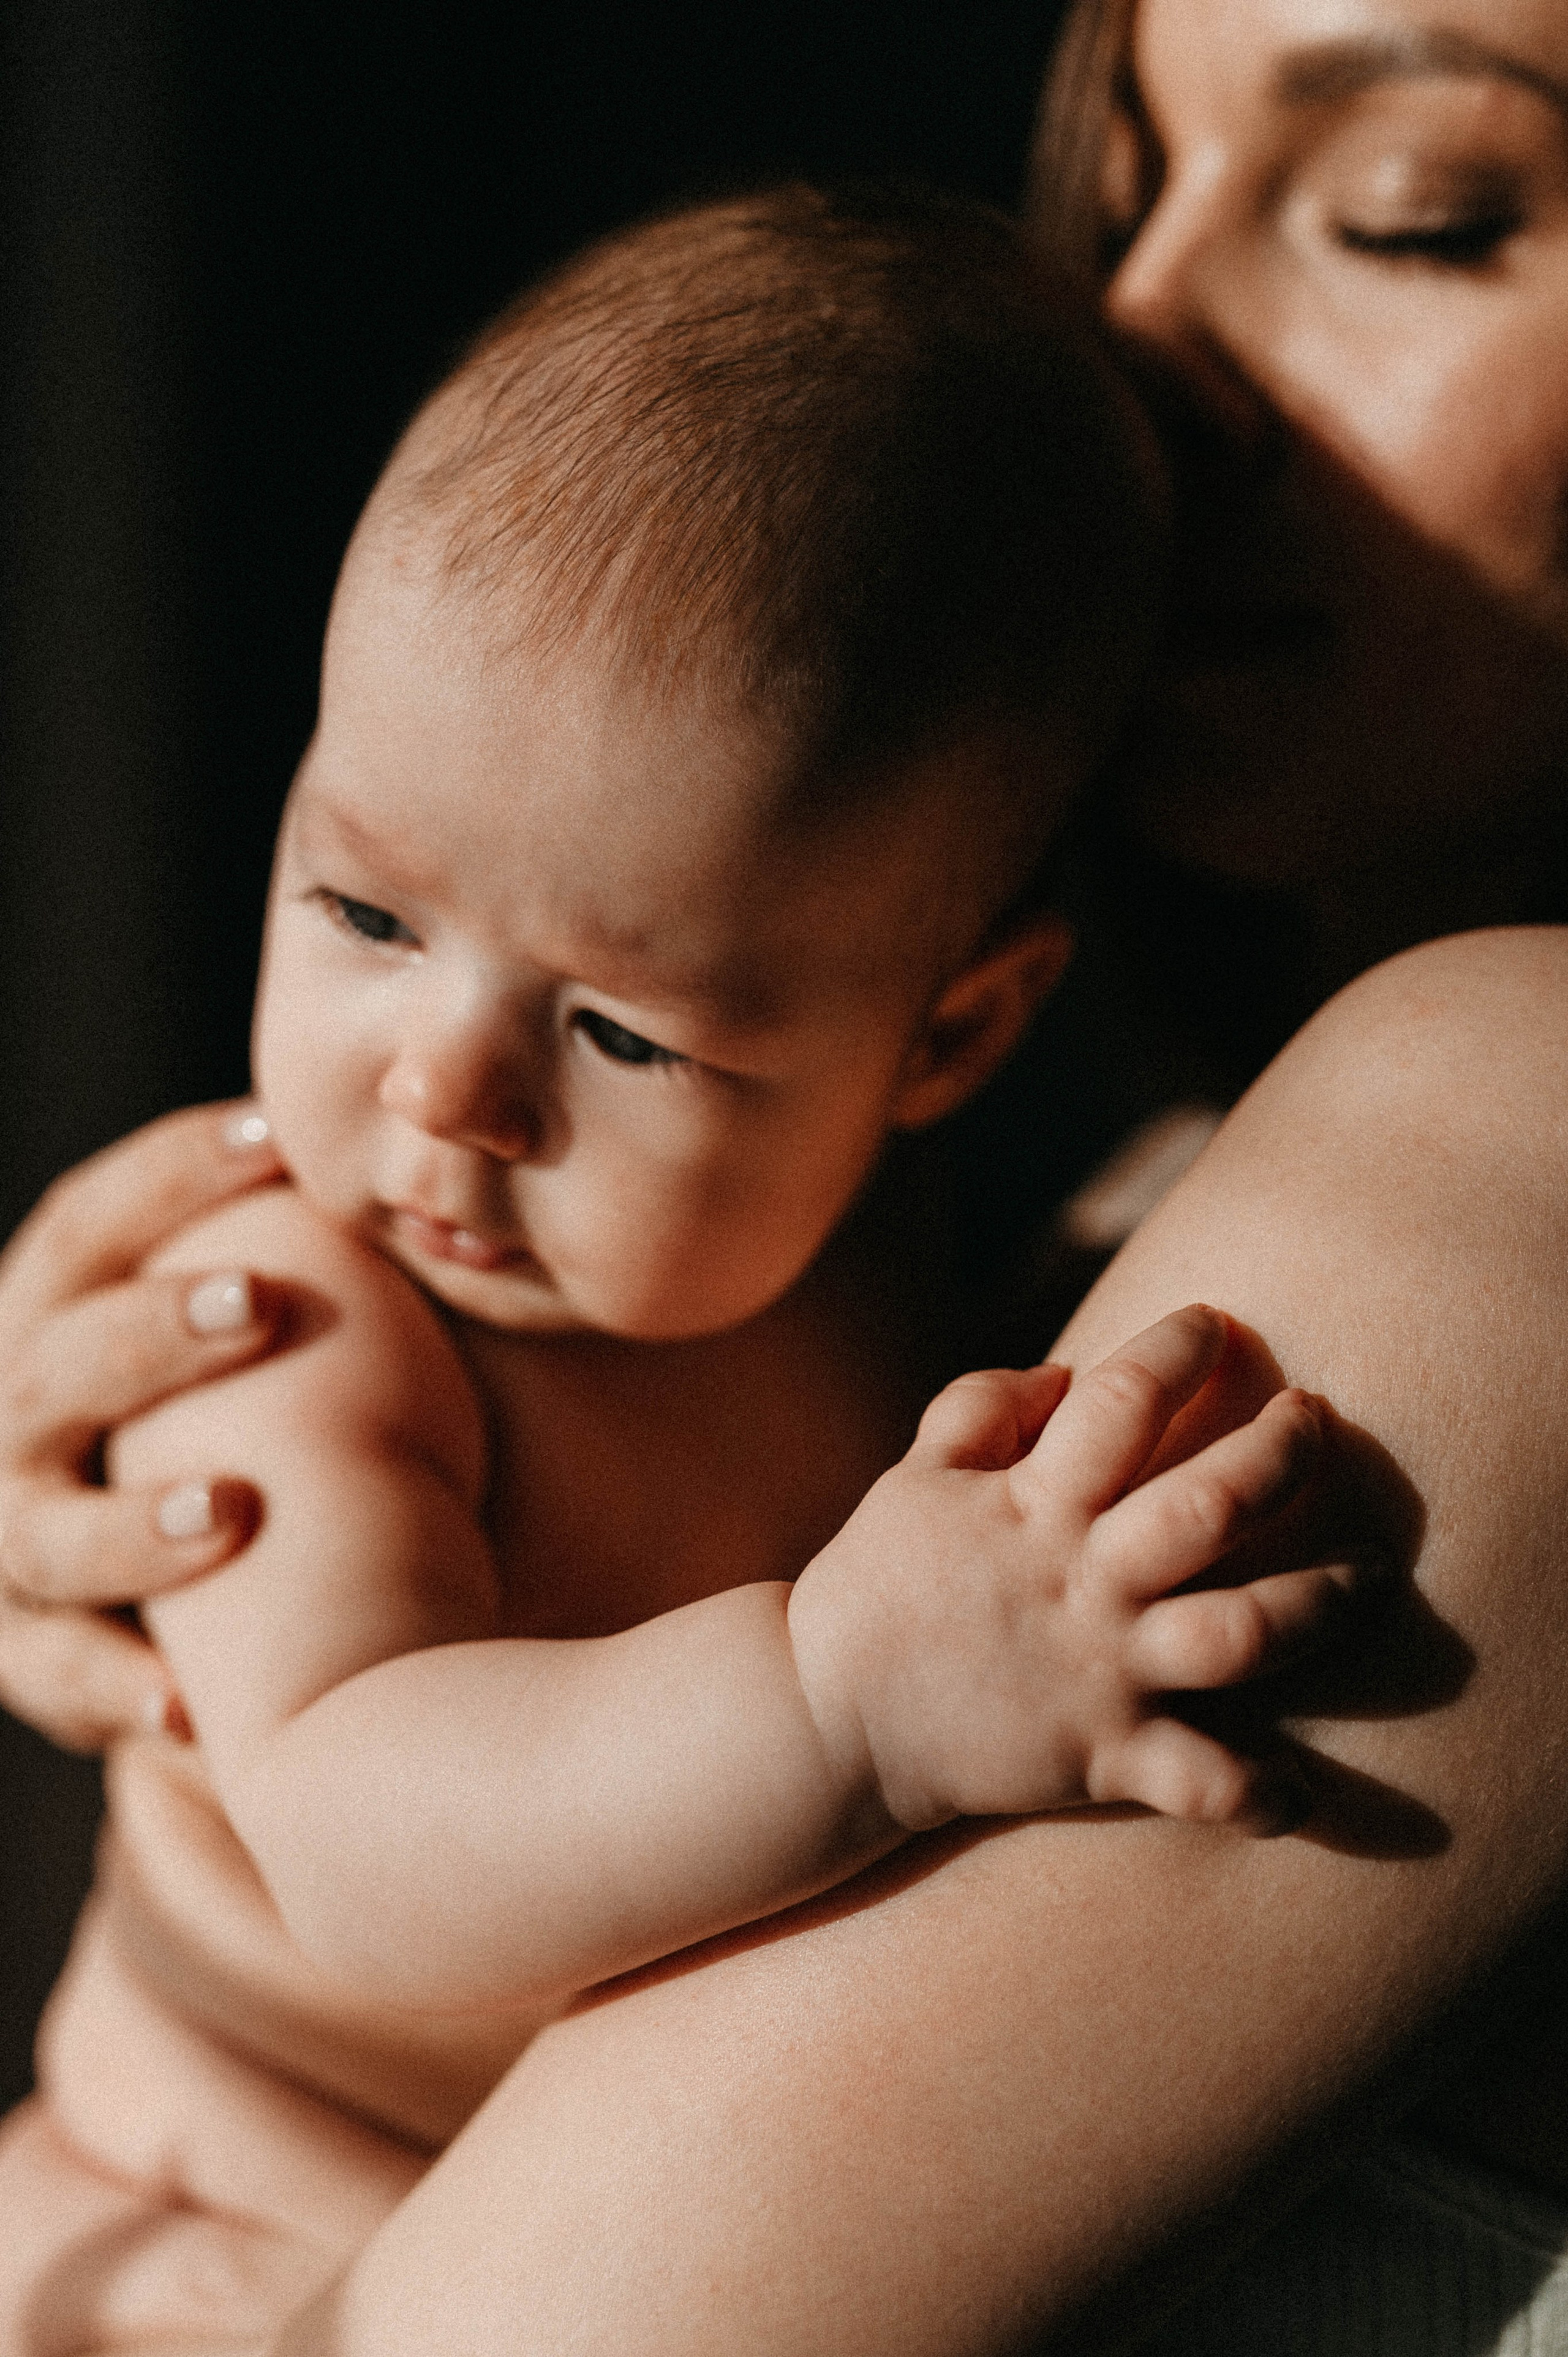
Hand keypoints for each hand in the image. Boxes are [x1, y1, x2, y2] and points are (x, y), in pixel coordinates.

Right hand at [0, 1102, 283, 1748]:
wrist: (161, 1588)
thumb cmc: (231, 1413)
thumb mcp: (231, 1332)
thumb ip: (289, 1256)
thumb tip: (417, 1146)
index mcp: (51, 1316)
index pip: (89, 1224)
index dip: (168, 1172)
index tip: (274, 1135)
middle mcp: (9, 1419)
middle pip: (54, 1364)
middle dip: (149, 1332)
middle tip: (256, 1301)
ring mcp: (7, 1537)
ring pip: (48, 1532)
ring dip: (137, 1527)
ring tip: (234, 1513)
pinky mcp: (26, 1653)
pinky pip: (60, 1675)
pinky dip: (119, 1688)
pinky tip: (186, 1706)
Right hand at [790, 1306, 1358, 1836]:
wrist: (825, 1722)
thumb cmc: (872, 1586)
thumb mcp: (914, 1476)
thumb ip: (982, 1406)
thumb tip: (1064, 1372)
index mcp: (1031, 1503)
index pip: (1123, 1400)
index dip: (1180, 1348)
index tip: (1220, 1320)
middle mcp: (1082, 1582)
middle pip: (1212, 1507)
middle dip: (1283, 1454)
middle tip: (1318, 1418)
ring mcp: (1101, 1671)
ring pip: (1241, 1633)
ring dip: (1320, 1603)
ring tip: (1373, 1576)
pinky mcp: (1103, 1758)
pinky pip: (1200, 1782)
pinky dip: (1259, 1793)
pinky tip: (1306, 1791)